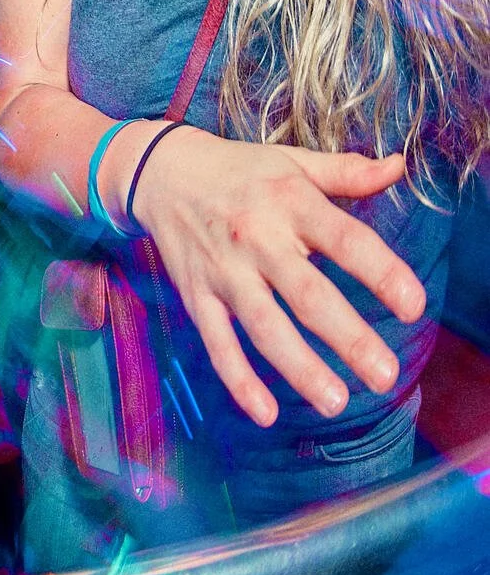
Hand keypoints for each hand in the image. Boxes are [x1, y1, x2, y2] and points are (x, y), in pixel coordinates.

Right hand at [130, 128, 426, 426]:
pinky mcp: (196, 295)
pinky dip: (238, 378)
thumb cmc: (239, 170)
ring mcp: (224, 272)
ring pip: (264, 326)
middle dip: (348, 338)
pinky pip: (217, 342)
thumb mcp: (293, 161)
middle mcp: (258, 239)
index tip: (413, 306)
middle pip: (307, 295)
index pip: (345, 240)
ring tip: (335, 402)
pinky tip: (265, 412)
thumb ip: (347, 171)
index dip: (381, 272)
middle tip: (384, 376)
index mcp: (291, 203)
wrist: (161, 172)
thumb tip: (399, 167)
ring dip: (299, 367)